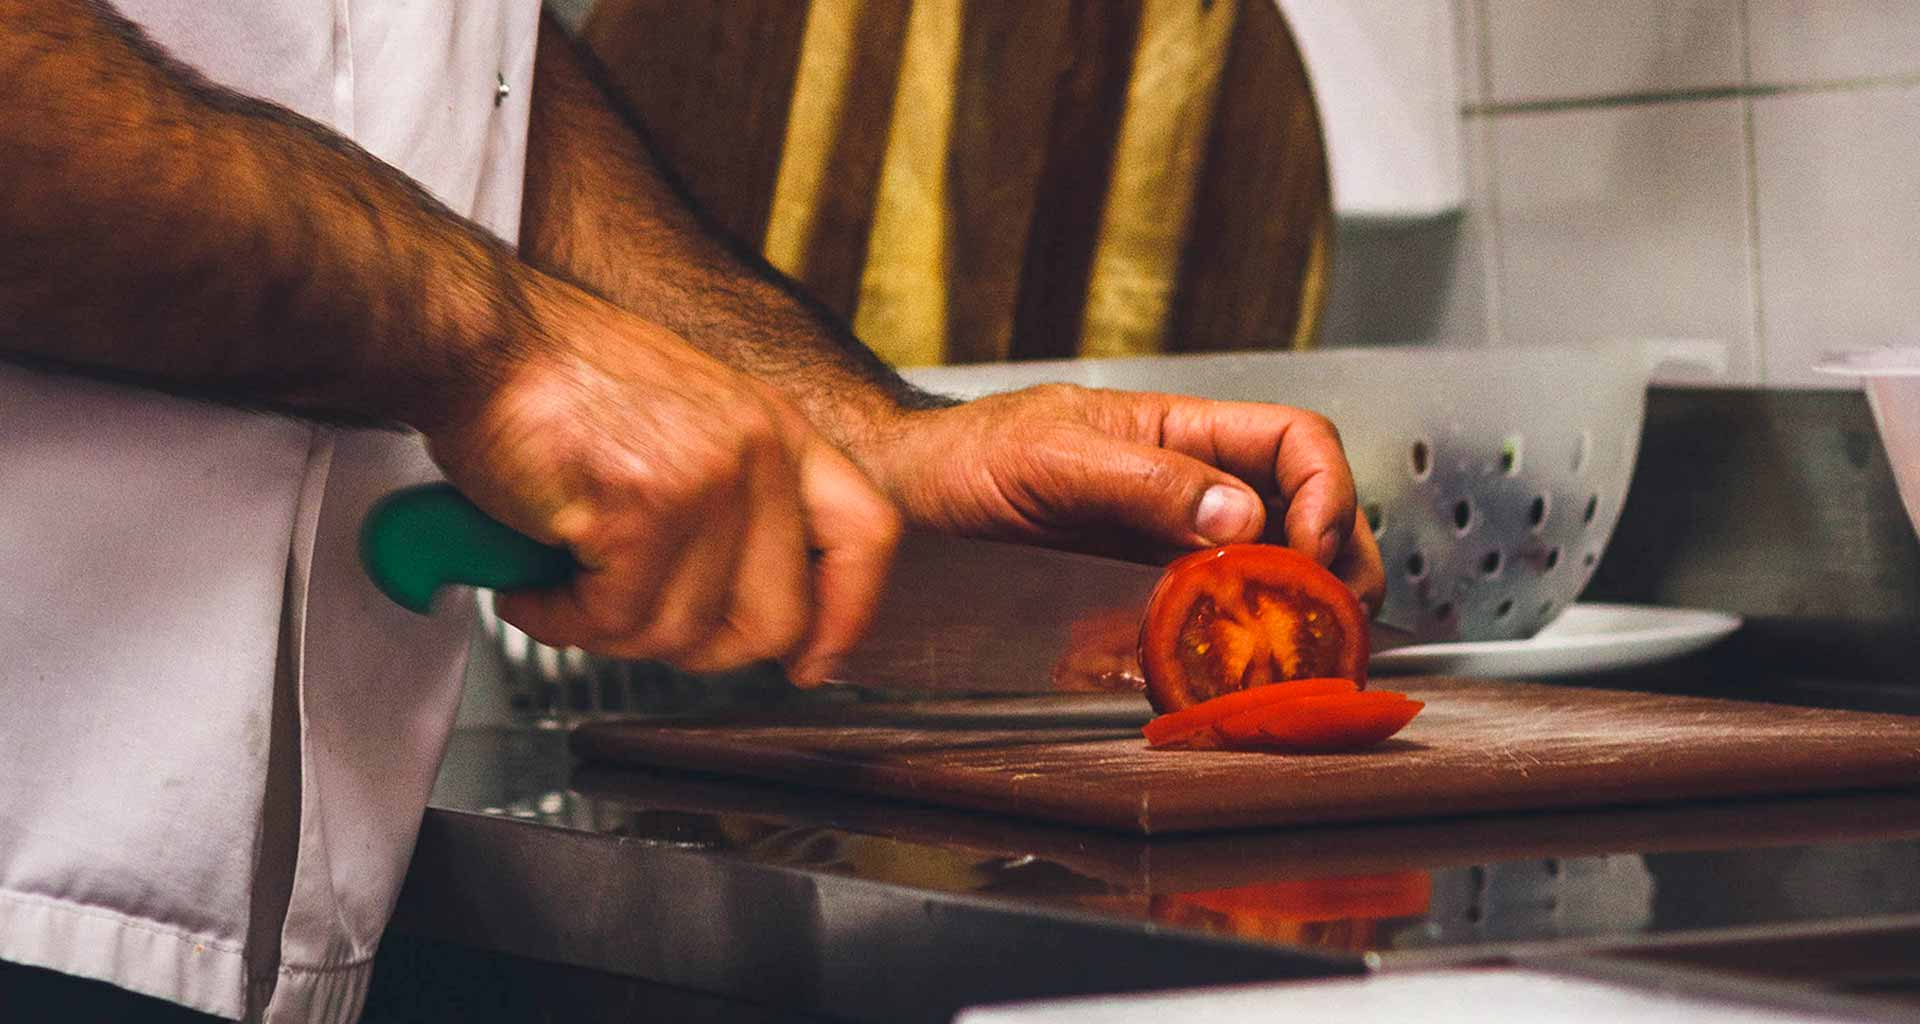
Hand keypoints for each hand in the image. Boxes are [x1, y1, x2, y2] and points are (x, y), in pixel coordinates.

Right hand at [425, 282, 900, 684]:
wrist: (477, 341)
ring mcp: (706, 476)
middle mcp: (758, 449)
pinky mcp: (642, 505)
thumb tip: (749, 609)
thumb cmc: (560, 384)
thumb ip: (734, 505)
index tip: (813, 663)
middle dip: (694, 649)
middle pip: (775, 620)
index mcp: (779, 430)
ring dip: (605, 631)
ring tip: (560, 585)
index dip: (847, 615)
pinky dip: (560, 619)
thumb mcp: (688, 426)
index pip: (868, 534)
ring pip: (681, 632)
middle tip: (630, 622)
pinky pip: (613, 620)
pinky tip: (532, 583)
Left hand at [862, 384, 1383, 610]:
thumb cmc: (966, 454)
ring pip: (1265, 570)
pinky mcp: (1138, 589)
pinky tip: (1220, 669)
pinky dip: (1226, 643)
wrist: (906, 496)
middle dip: (1334, 565)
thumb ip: (1147, 479)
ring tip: (1291, 655)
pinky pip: (1205, 613)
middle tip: (1329, 623)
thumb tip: (1237, 516)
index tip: (1307, 552)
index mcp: (1183, 430)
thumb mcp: (1053, 454)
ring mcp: (1167, 540)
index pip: (1297, 443)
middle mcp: (1189, 485)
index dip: (1325, 493)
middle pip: (1303, 513)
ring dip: (1290, 611)